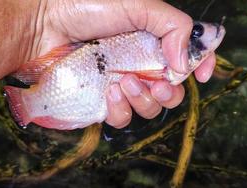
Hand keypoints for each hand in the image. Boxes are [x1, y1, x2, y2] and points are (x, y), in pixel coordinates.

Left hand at [27, 0, 215, 127]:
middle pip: (172, 90)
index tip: (203, 74)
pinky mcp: (100, 100)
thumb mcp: (138, 5)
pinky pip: (122, 118)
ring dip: (144, 99)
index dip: (201, 66)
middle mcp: (139, 63)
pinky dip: (121, 109)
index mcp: (153, 39)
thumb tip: (184, 63)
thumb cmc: (86, 6)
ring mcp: (120, 84)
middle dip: (171, 92)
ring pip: (149, 108)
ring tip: (125, 81)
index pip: (187, 57)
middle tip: (159, 83)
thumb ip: (173, 26)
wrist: (43, 23)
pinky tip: (110, 91)